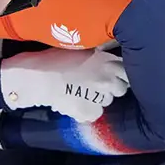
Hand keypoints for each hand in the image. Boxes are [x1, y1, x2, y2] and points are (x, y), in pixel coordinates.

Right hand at [0, 47, 128, 122]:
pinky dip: (86, 111)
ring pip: (106, 101)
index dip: (119, 74)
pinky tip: (75, 103)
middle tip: (94, 84)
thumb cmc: (54, 59)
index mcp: (108, 61)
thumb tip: (106, 58)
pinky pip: (94, 114)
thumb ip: (99, 55)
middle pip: (120, 89)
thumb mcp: (81, 49)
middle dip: (109, 87)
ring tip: (80, 93)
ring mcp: (100, 97)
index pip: (126, 71)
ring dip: (97, 98)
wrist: (37, 77)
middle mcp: (109, 79)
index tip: (112, 75)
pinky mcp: (90, 112)